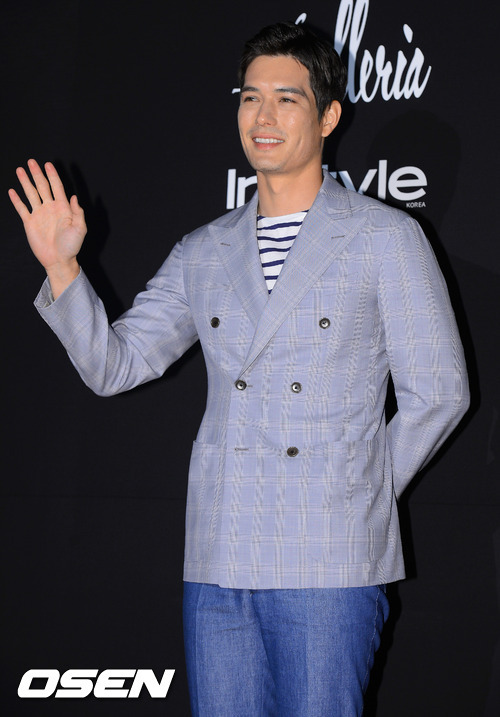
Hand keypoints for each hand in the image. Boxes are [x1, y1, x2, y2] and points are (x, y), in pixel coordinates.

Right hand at [9, 159, 85, 295]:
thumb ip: (77, 213)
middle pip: (42, 186)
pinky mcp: (30, 223)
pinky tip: (12, 191)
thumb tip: (74, 196)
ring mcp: (39, 214)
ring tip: (20, 170)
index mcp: (63, 208)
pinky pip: (22, 208)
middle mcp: (50, 208)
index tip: (48, 164)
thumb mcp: (80, 229)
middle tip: (31, 161)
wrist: (59, 260)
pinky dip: (16, 200)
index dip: (52, 175)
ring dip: (25, 182)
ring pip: (31, 194)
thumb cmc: (72, 246)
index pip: (57, 187)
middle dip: (37, 174)